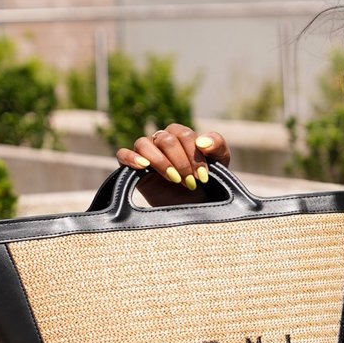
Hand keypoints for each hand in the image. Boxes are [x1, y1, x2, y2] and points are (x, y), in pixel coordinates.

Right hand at [115, 124, 231, 205]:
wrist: (194, 209)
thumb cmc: (208, 184)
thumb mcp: (220, 164)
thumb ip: (218, 146)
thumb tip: (202, 141)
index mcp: (181, 136)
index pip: (183, 134)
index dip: (194, 154)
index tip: (203, 177)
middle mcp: (161, 140)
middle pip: (165, 139)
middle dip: (181, 162)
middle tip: (190, 183)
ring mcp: (145, 153)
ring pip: (144, 143)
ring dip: (161, 162)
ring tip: (174, 179)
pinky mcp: (132, 169)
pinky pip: (123, 154)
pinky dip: (131, 158)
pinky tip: (144, 167)